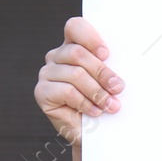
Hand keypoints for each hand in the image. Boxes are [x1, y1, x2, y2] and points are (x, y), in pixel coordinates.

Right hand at [34, 17, 122, 144]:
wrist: (91, 133)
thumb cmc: (102, 103)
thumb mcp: (109, 82)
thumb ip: (111, 69)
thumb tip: (120, 70)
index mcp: (73, 46)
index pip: (75, 27)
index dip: (90, 38)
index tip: (107, 55)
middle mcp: (57, 57)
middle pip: (78, 54)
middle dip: (102, 72)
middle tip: (118, 88)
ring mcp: (47, 73)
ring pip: (75, 74)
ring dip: (97, 92)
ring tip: (110, 105)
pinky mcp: (41, 92)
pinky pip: (66, 91)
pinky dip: (84, 102)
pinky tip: (94, 111)